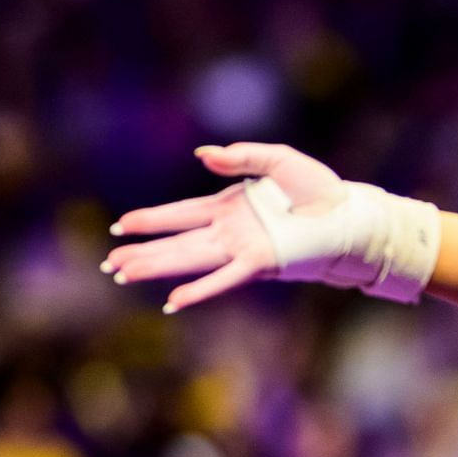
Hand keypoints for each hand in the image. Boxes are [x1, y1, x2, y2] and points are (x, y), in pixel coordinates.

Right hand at [104, 143, 345, 312]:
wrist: (348, 213)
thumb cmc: (318, 189)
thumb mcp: (277, 159)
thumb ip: (240, 156)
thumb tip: (202, 156)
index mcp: (229, 206)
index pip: (180, 214)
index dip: (150, 220)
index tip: (120, 226)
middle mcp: (230, 231)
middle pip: (176, 242)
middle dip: (142, 252)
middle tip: (109, 264)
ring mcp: (242, 248)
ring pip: (189, 259)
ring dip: (156, 268)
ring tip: (124, 275)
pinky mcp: (260, 262)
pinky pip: (223, 279)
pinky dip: (199, 290)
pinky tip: (173, 300)